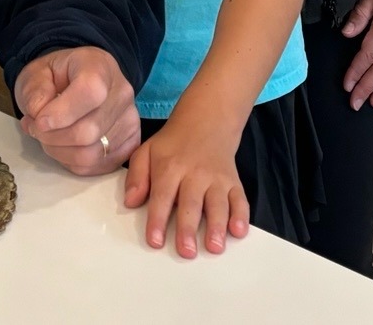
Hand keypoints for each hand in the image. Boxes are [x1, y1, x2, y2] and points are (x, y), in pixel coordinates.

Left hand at [14, 46, 139, 174]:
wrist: (79, 81)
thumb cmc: (57, 77)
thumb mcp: (36, 72)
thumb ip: (34, 90)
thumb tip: (40, 116)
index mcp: (100, 66)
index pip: (90, 92)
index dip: (61, 113)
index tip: (39, 120)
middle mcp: (122, 93)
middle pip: (88, 131)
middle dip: (52, 137)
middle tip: (35, 129)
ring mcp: (130, 120)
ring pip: (92, 154)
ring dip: (60, 153)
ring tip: (46, 138)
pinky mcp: (130, 143)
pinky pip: (97, 166)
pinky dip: (73, 162)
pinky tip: (63, 147)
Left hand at [123, 105, 250, 257]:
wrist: (206, 121)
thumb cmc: (172, 144)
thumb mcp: (147, 151)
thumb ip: (136, 177)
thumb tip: (130, 202)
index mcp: (169, 167)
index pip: (162, 196)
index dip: (157, 219)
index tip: (155, 241)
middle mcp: (195, 173)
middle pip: (191, 203)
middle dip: (188, 228)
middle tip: (186, 251)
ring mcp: (216, 178)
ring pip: (218, 203)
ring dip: (217, 226)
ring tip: (214, 247)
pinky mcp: (234, 182)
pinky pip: (240, 199)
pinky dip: (241, 216)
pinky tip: (238, 231)